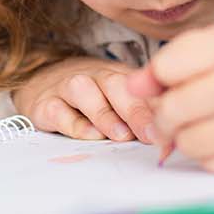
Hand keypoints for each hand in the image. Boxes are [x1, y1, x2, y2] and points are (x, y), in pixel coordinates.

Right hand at [12, 57, 156, 142]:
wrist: (42, 83)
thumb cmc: (92, 99)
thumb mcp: (119, 102)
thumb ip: (143, 115)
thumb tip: (170, 139)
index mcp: (118, 75)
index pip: (139, 87)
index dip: (155, 106)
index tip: (169, 127)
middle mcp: (93, 76)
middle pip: (115, 84)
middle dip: (134, 109)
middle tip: (149, 133)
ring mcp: (66, 88)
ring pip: (83, 90)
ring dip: (103, 113)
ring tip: (120, 135)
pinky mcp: (44, 104)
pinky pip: (57, 110)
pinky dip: (73, 123)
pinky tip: (89, 135)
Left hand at [125, 15, 213, 172]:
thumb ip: (178, 57)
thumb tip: (133, 87)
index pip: (168, 66)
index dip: (158, 78)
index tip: (168, 81)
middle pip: (173, 109)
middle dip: (164, 114)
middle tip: (176, 110)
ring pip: (187, 142)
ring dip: (184, 137)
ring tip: (202, 123)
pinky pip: (210, 163)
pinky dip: (209, 153)